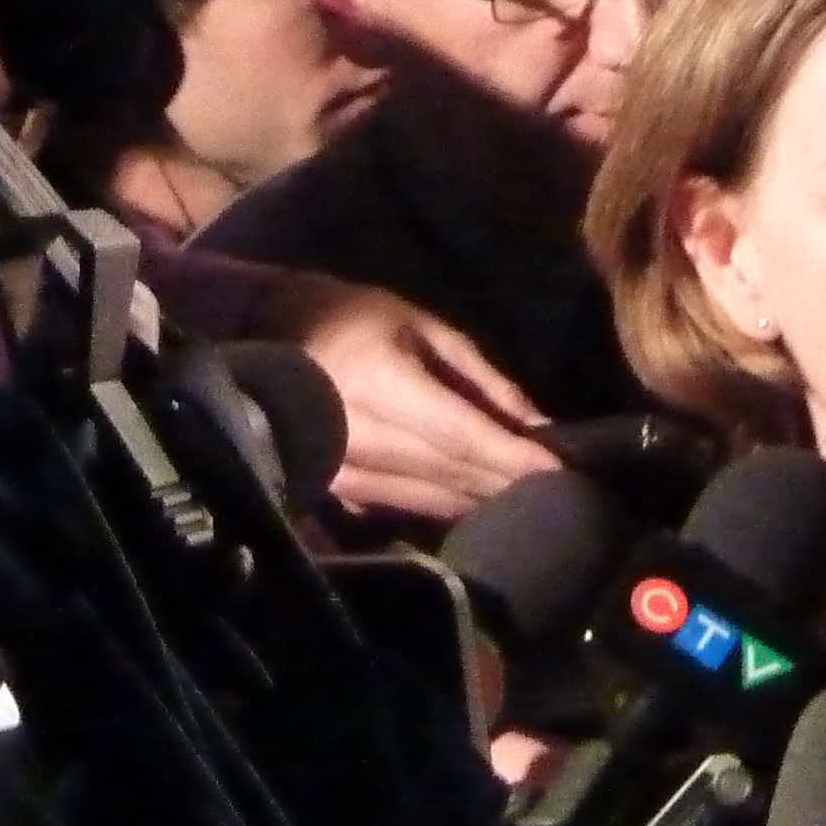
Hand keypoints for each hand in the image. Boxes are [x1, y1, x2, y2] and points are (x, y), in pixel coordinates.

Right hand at [258, 270, 557, 523]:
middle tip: (559, 493)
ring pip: (427, 498)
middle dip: (506, 482)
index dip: (510, 456)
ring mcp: (341, 470)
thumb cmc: (353, 318)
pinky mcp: (332, 489)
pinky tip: (476, 506)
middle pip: (448, 472)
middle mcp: (360, 435)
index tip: (560, 471)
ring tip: (528, 502)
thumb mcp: (422, 327)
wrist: (265, 335)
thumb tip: (536, 424)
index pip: (459, 434)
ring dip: (480, 501)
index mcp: (381, 383)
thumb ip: (481, 377)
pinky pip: (401, 505)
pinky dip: (444, 507)